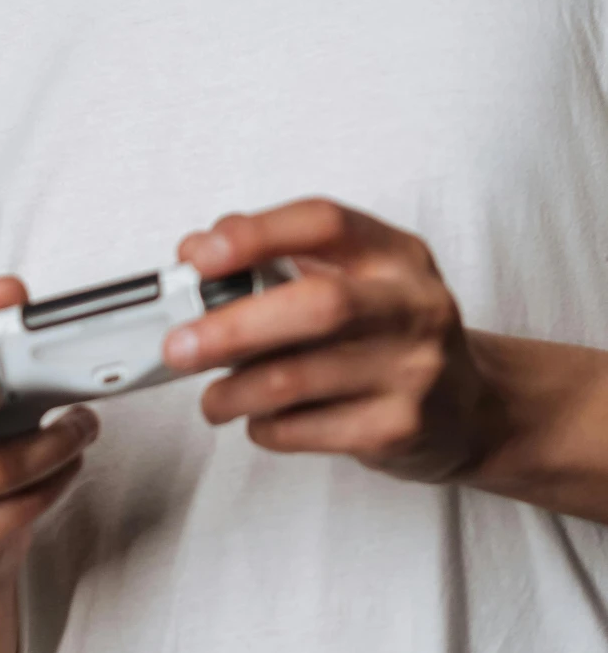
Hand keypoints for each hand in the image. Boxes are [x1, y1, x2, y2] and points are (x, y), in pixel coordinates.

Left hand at [170, 199, 496, 480]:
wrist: (474, 409)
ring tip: (212, 398)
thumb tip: (197, 250)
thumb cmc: (391, 335)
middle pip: (317, 305)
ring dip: (234, 390)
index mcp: (396, 254)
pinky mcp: (400, 428)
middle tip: (179, 345)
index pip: (324, 222)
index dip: (257, 233)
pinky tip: (260, 420)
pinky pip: (307, 429)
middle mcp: (414, 305)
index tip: (200, 255)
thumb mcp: (353, 279)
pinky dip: (266, 426)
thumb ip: (278, 257)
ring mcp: (414, 370)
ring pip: (300, 378)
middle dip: (233, 326)